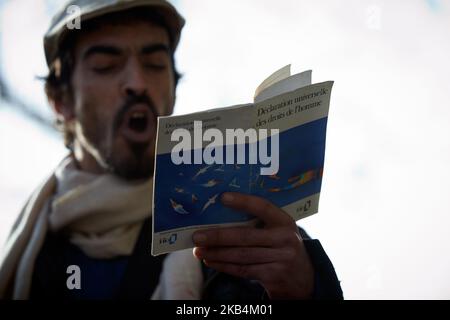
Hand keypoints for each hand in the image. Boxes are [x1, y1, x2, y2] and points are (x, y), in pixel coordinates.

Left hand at [192, 192, 314, 298]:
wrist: (304, 278)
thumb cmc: (282, 247)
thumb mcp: (279, 231)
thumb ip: (260, 223)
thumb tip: (220, 215)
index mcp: (285, 221)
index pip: (263, 207)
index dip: (243, 201)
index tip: (222, 197)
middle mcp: (285, 239)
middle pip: (246, 237)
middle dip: (218, 236)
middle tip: (197, 236)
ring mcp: (280, 259)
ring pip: (241, 255)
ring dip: (216, 253)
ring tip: (199, 250)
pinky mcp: (273, 276)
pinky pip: (243, 270)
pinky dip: (224, 266)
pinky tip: (211, 260)